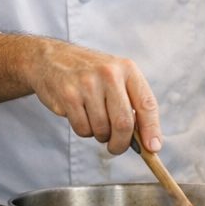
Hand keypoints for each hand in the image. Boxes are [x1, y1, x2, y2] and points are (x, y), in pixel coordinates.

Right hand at [25, 38, 161, 154]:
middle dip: (121, 143)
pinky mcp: (69, 95)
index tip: (153, 148)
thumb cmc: (90, 74)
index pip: (146, 104)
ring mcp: (88, 84)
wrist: (51, 58)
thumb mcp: (116, 77)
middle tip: (116, 148)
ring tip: (94, 119)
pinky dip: (84, 130)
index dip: (152, 129)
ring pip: (102, 130)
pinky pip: (83, 129)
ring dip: (100, 135)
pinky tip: (80, 114)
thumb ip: (132, 103)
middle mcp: (109, 74)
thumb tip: (147, 141)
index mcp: (127, 69)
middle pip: (123, 124)